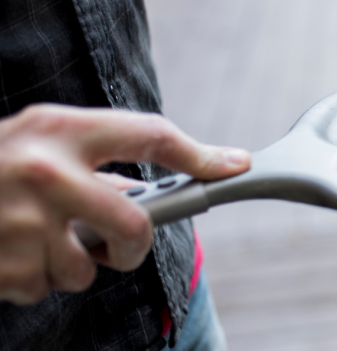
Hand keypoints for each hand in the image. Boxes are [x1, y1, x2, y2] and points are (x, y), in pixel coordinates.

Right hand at [0, 105, 249, 303]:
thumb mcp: (38, 139)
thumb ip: (92, 157)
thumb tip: (150, 192)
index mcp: (59, 129)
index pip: (150, 135)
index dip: (199, 154)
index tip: (234, 166)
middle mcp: (46, 172)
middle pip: (134, 224)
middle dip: (135, 243)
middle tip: (121, 242)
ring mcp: (24, 223)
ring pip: (88, 267)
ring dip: (71, 263)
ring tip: (33, 236)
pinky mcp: (6, 266)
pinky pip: (47, 287)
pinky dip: (33, 279)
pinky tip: (9, 253)